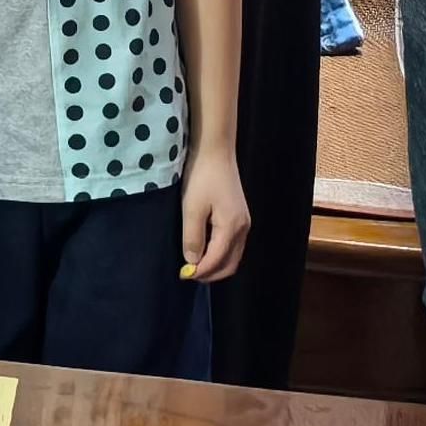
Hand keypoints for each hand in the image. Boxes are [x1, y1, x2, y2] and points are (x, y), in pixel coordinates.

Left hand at [178, 148, 249, 283]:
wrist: (215, 150)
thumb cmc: (201, 177)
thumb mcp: (192, 208)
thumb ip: (193, 237)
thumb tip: (192, 262)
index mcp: (232, 228)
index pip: (217, 261)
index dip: (200, 271)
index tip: (182, 275)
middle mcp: (243, 229)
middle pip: (230, 264)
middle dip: (211, 273)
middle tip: (189, 274)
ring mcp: (243, 222)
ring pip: (233, 256)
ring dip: (216, 265)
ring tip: (195, 265)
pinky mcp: (240, 216)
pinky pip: (233, 245)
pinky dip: (220, 254)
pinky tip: (205, 250)